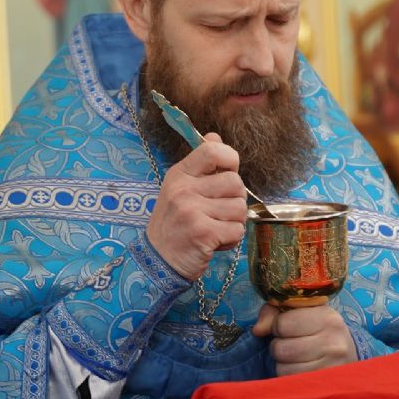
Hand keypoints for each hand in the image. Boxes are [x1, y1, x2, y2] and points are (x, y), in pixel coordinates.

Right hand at [145, 133, 246, 279]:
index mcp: (179, 174)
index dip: (230, 160)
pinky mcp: (203, 233)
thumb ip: (201, 164)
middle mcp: (183, 189)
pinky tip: (214, 242)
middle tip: (217, 213)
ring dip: (233, 223)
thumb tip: (215, 136)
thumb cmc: (174, 224)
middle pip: (236, 183)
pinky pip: (237, 230)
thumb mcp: (180, 188)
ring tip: (214, 228)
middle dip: (234, 200)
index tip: (227, 174)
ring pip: (240, 208)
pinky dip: (231, 239)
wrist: (157, 261)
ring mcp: (191, 211)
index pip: (213, 150)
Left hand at [253, 302, 357, 374]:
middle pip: (280, 348)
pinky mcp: (324, 386)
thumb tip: (258, 330)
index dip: (278, 326)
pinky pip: (290, 383)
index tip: (289, 328)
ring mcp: (330, 367)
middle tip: (292, 345)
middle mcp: (332, 342)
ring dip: (283, 364)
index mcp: (327, 317)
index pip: (283, 323)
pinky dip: (289, 377)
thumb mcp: (303, 312)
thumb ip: (274, 313)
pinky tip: (301, 370)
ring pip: (283, 368)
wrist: (350, 355)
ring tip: (297, 358)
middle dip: (279, 347)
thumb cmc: (320, 330)